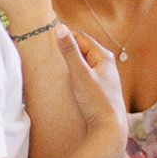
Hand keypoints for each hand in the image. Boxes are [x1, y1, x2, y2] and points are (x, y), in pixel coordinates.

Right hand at [55, 24, 127, 144]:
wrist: (109, 130)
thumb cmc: (96, 101)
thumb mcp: (79, 74)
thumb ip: (69, 51)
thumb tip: (59, 28)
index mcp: (104, 56)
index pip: (81, 37)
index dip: (65, 37)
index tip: (47, 37)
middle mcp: (107, 65)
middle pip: (82, 50)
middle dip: (67, 50)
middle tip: (48, 52)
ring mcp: (104, 77)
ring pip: (83, 63)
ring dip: (70, 63)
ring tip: (54, 66)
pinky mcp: (100, 90)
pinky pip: (84, 75)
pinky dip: (74, 74)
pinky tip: (65, 81)